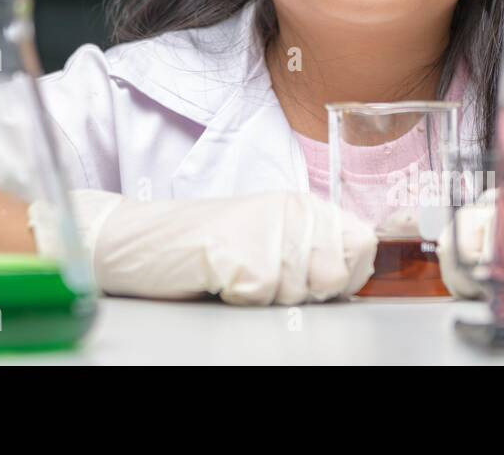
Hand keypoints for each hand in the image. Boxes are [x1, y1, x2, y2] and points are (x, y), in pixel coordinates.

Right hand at [30, 189, 377, 305]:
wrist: (140, 240)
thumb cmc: (204, 246)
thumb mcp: (269, 240)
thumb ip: (314, 253)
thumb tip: (355, 276)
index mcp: (302, 204)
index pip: (364, 244)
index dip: (345, 274)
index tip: (312, 278)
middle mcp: (289, 208)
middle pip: (333, 277)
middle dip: (300, 293)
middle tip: (258, 276)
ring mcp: (264, 227)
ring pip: (296, 293)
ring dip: (264, 297)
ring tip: (233, 272)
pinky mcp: (237, 251)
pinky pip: (259, 297)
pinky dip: (236, 298)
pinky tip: (217, 277)